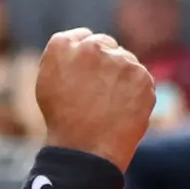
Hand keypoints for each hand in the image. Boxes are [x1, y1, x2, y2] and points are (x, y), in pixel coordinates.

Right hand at [36, 28, 155, 171]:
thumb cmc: (62, 121)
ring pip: (125, 60)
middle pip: (105, 44)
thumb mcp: (48, 84)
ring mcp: (119, 60)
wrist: (85, 150)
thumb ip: (66, 57)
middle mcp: (91, 46)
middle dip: (105, 63)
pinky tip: (123, 109)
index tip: (86, 76)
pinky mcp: (141, 76)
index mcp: (62, 45)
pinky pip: (141, 77)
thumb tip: (85, 42)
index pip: (82, 38)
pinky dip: (136, 91)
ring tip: (109, 105)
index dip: (86, 58)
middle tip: (98, 93)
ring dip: (121, 76)